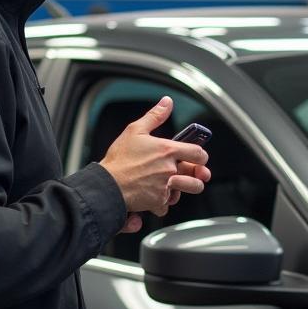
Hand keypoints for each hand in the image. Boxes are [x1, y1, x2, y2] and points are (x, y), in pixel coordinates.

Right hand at [99, 97, 210, 216]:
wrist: (107, 184)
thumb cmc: (119, 159)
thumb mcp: (135, 130)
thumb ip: (155, 116)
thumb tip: (167, 102)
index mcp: (167, 150)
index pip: (199, 154)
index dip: (201, 156)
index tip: (197, 158)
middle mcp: (170, 170)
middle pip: (198, 178)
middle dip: (196, 177)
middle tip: (190, 175)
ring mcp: (165, 187)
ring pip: (184, 193)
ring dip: (180, 190)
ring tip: (170, 185)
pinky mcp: (157, 202)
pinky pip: (166, 206)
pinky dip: (161, 203)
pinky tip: (153, 195)